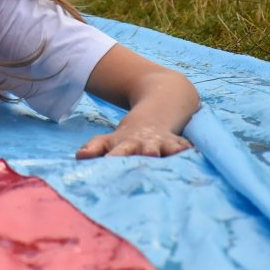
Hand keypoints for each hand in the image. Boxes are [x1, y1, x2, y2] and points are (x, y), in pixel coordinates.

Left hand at [75, 125, 191, 159]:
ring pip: (160, 147)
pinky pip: (181, 146)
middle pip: (136, 150)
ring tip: (158, 155)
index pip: (116, 153)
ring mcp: (160, 143)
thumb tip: (80, 155)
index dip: (110, 158)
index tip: (104, 165)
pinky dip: (184, 148)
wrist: (159, 103)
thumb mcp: (112, 139)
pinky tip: (190, 151)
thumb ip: (96, 147)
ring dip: (159, 151)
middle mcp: (142, 145)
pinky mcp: (176, 143)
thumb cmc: (131, 135)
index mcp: (125, 145)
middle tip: (127, 160)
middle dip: (132, 155)